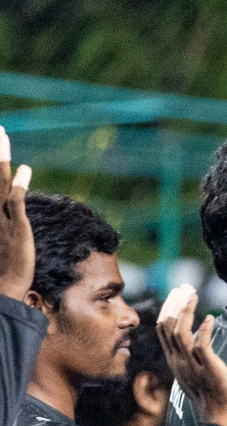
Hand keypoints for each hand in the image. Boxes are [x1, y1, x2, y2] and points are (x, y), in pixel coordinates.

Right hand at [0, 127, 34, 300]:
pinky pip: (15, 201)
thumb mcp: (5, 237)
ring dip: (0, 157)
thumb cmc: (2, 268)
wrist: (1, 291)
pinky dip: (18, 184)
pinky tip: (25, 169)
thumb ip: (9, 215)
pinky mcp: (15, 228)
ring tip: (2, 134)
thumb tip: (13, 200)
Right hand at [157, 285, 226, 425]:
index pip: (163, 329)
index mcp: (175, 359)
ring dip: (186, 311)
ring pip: (181, 332)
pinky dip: (205, 330)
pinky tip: (210, 318)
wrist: (219, 414)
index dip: (169, 309)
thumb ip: (191, 355)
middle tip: (184, 287)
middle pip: (168, 326)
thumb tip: (195, 338)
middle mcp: (179, 360)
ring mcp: (192, 364)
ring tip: (193, 294)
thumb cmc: (211, 393)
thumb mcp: (194, 371)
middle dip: (174, 304)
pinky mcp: (208, 368)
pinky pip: (202, 345)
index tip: (178, 293)